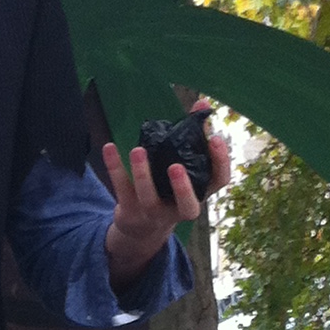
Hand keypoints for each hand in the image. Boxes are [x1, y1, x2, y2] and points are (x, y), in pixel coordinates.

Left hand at [103, 104, 230, 292]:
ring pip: (149, 197)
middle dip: (182, 188)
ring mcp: (154, 212)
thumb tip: (202, 102)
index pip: (219, 182)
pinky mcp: (130, 211)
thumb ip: (194, 135)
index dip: (221, 162)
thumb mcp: (184, 166)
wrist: (141, 226)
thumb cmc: (168, 187)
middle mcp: (180, 208)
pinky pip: (121, 189)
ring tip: (138, 150)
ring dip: (142, 174)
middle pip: (187, 206)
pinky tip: (109, 146)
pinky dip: (114, 167)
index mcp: (199, 194)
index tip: (215, 138)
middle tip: (175, 166)